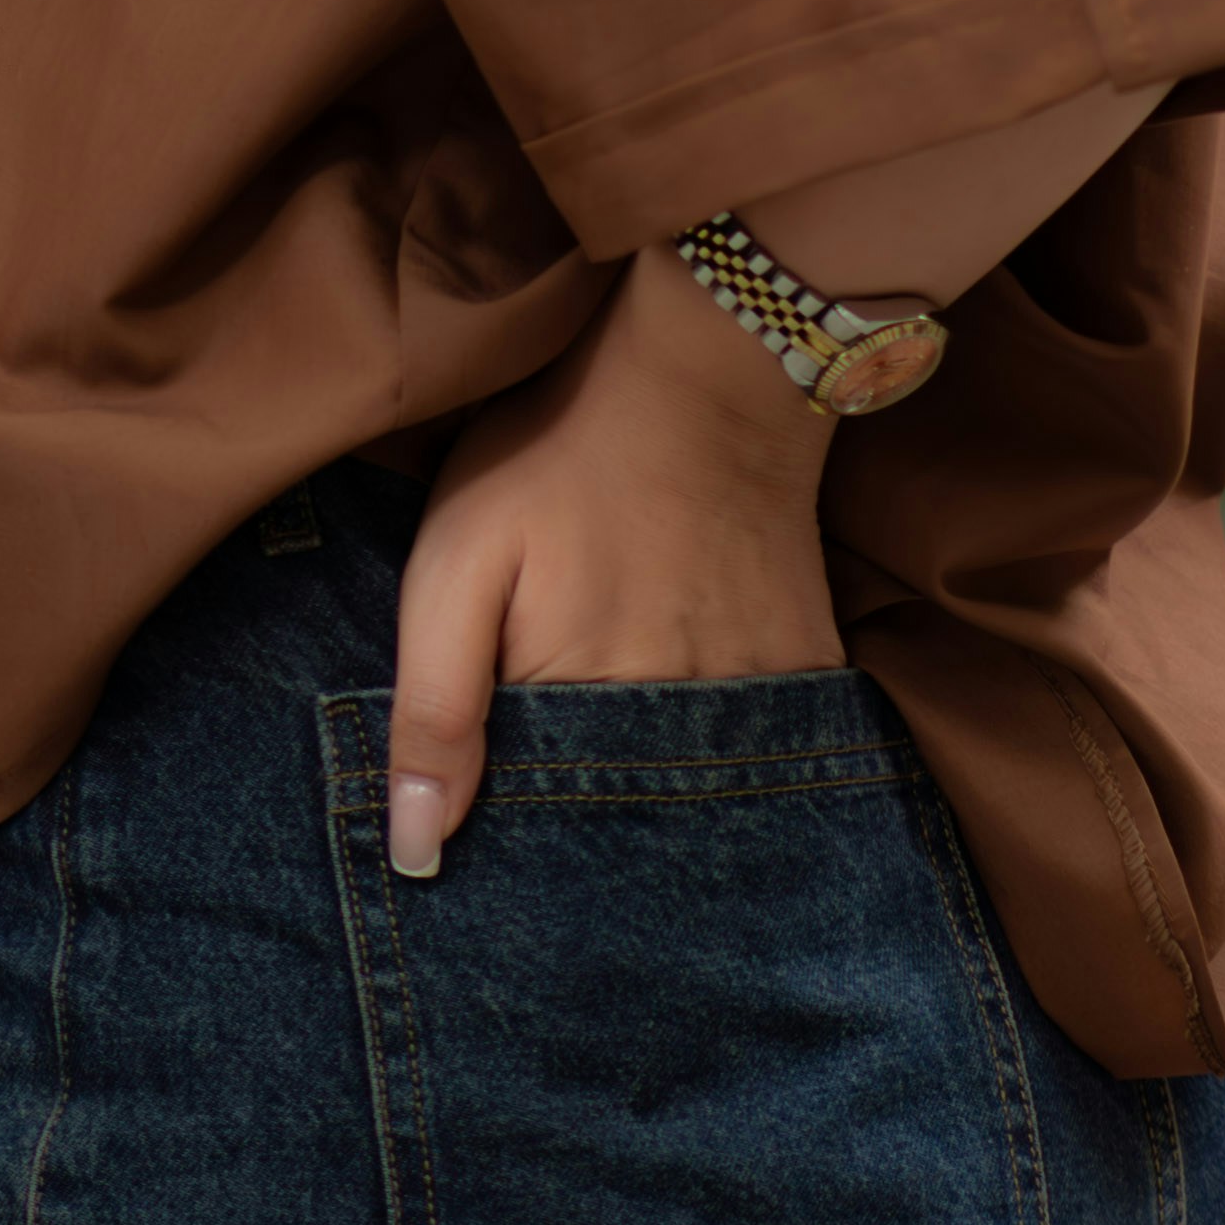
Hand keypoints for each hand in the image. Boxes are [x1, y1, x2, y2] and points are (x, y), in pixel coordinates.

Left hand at [384, 247, 839, 883]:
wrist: (705, 371)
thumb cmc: (555, 457)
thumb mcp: (457, 564)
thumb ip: (434, 709)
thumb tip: (418, 853)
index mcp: (583, 714)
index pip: (538, 832)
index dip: (505, 832)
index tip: (482, 828)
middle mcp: (682, 732)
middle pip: (620, 830)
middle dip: (580, 830)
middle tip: (552, 761)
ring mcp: (756, 702)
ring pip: (691, 798)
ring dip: (653, 791)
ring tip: (617, 731)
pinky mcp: (807, 667)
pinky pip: (762, 751)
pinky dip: (725, 751)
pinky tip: (690, 702)